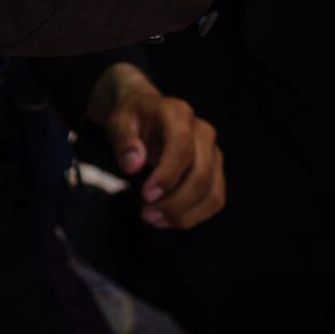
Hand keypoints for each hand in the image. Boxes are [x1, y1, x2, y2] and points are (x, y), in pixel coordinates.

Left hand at [90, 63, 225, 230]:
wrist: (145, 113)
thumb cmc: (131, 119)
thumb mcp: (118, 122)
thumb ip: (124, 141)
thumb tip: (132, 165)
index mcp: (177, 114)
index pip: (182, 148)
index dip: (167, 176)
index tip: (146, 195)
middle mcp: (203, 132)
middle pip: (201, 174)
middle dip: (175, 202)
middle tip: (147, 214)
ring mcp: (213, 152)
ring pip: (212, 192)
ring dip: (185, 214)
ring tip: (155, 219)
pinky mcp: (216, 170)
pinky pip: (215, 199)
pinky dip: (194, 215)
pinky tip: (168, 220)